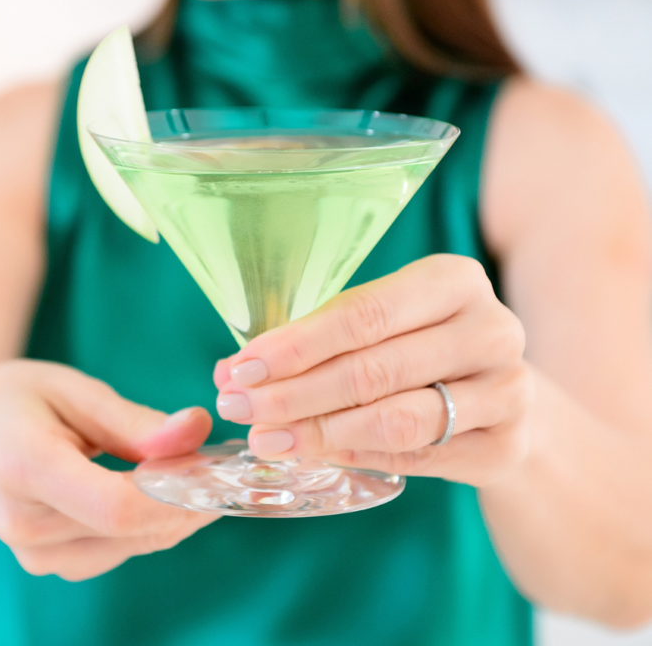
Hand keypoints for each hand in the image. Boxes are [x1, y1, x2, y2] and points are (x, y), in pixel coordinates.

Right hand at [0, 360, 215, 579]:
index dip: (177, 494)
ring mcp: (32, 552)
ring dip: (175, 512)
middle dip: (187, 498)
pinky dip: (150, 522)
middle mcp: (25, 522)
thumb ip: (133, 420)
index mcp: (25, 466)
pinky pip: (119, 549)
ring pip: (132, 544)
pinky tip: (160, 489)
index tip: (215, 465)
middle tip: (219, 460)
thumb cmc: (12, 402)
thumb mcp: (71, 390)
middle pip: (131, 528)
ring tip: (193, 468)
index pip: (117, 506)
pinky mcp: (47, 563)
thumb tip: (196, 430)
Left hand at [214, 255, 532, 485]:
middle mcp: (492, 329)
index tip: (241, 368)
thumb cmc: (420, 342)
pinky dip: (357, 456)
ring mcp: (507, 390)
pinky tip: (314, 453)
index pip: (364, 314)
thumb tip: (231, 370)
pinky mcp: (507, 446)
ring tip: (266, 437)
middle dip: (294, 393)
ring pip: (395, 420)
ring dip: (319, 432)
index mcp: (455, 279)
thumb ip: (317, 337)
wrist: (498, 393)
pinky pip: (417, 459)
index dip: (297, 345)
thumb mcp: (382, 320)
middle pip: (374, 369)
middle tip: (240, 407)